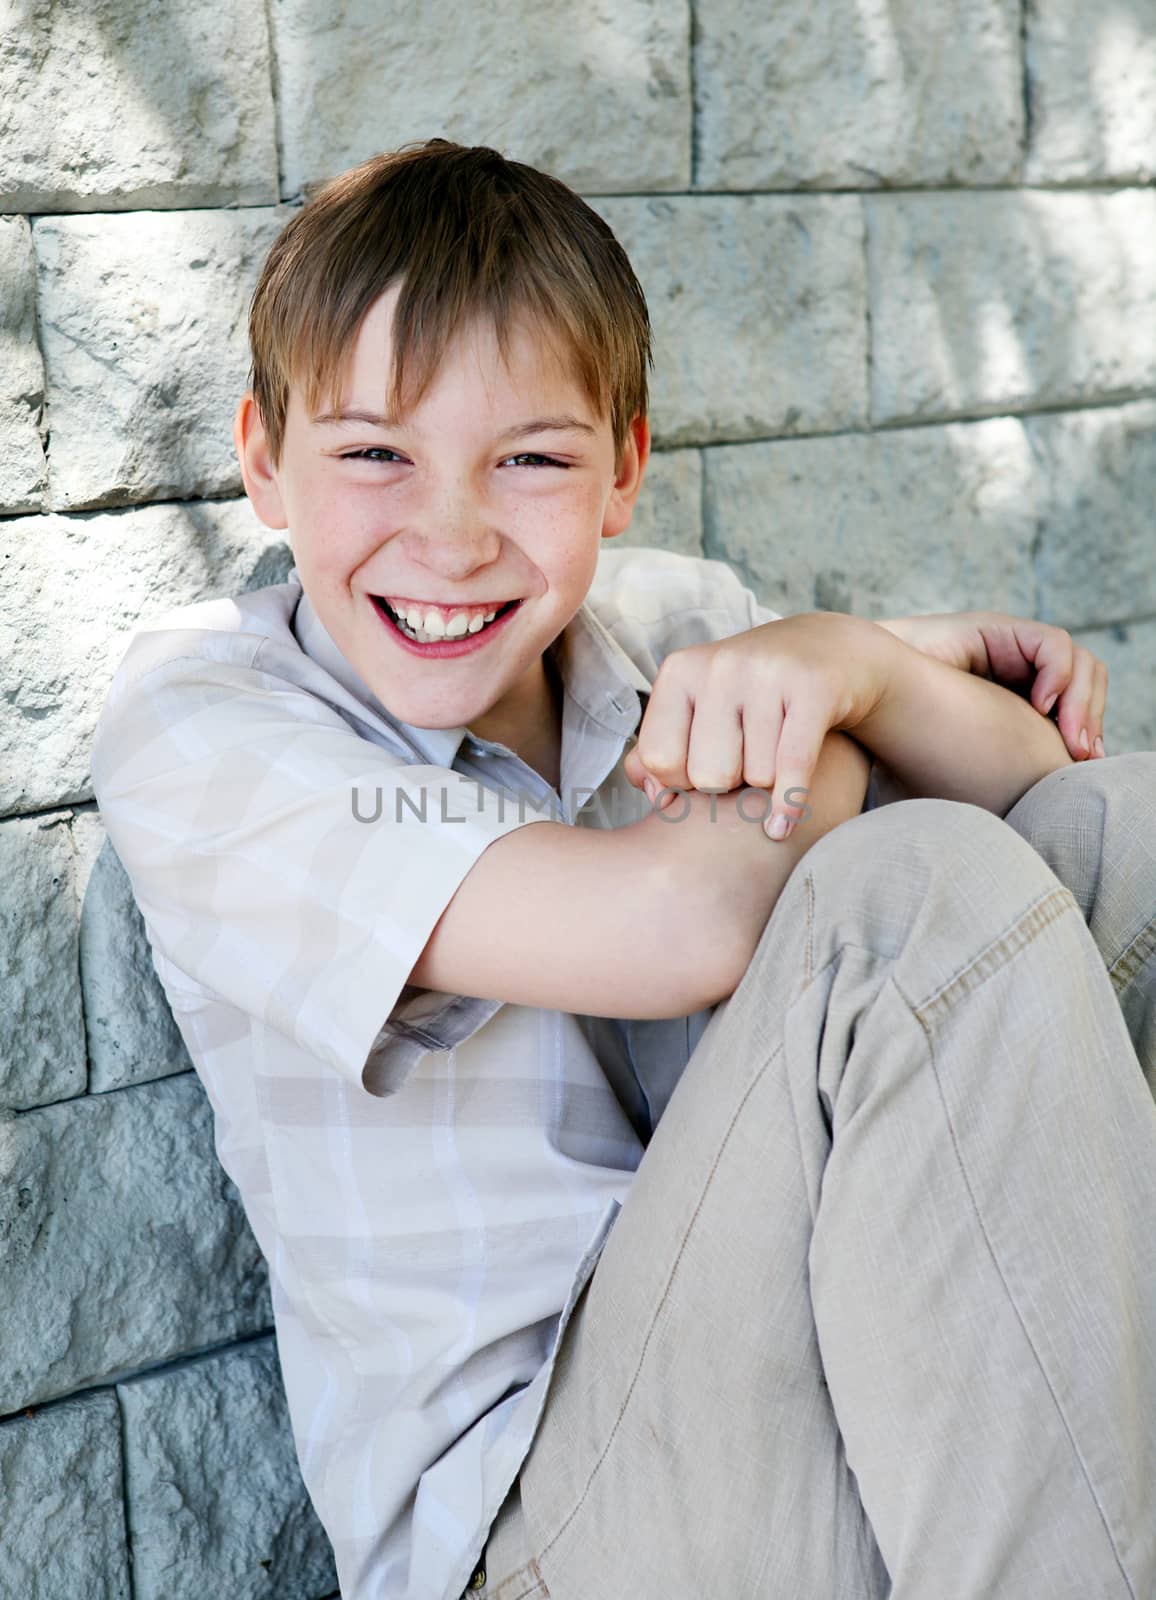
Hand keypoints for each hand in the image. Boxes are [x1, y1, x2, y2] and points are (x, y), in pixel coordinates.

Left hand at [622, 612, 891, 839]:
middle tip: (742, 763)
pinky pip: (793, 767)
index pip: (659, 760)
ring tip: (773, 754)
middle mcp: (720, 666)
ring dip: (766, 783)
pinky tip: (781, 825)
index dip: (679, 782)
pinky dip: (789, 805)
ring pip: (756, 778)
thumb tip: (654, 794)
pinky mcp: (814, 689)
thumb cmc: (751, 695)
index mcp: (680, 670)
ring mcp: (767, 674)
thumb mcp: (698, 709)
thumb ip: (660, 752)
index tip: (700, 770)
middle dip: (727, 785)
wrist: (830, 649)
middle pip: (708, 777)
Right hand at [875, 611, 1107, 761]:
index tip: (1084, 769)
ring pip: (1077, 662)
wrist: (860, 692)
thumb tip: (1030, 818)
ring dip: (1081, 702)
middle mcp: (1013, 669)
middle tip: (1082, 756)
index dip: (1086, 731)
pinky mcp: (998, 629)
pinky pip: (1053, 646)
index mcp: (1009, 699)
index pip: (1072, 707)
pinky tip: (1040, 706)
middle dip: (1090, 718)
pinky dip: (1058, 676)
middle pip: (1084, 681)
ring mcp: (1007, 646)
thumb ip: (991, 774)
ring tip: (1068, 738)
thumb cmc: (895, 738)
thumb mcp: (960, 762)